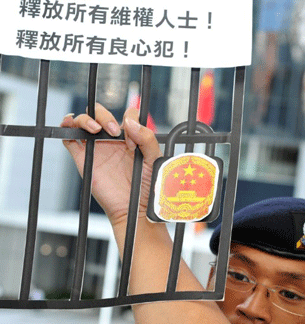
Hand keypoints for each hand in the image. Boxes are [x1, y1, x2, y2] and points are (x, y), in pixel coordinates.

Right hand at [60, 103, 161, 225]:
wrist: (133, 207)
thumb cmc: (146, 185)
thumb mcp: (153, 158)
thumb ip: (147, 138)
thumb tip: (129, 122)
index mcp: (129, 137)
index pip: (125, 115)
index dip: (129, 120)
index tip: (133, 142)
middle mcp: (111, 140)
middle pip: (100, 113)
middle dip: (104, 116)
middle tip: (114, 132)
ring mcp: (96, 148)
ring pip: (83, 122)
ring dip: (85, 119)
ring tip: (94, 129)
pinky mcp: (83, 159)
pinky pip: (69, 140)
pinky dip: (66, 128)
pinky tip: (70, 125)